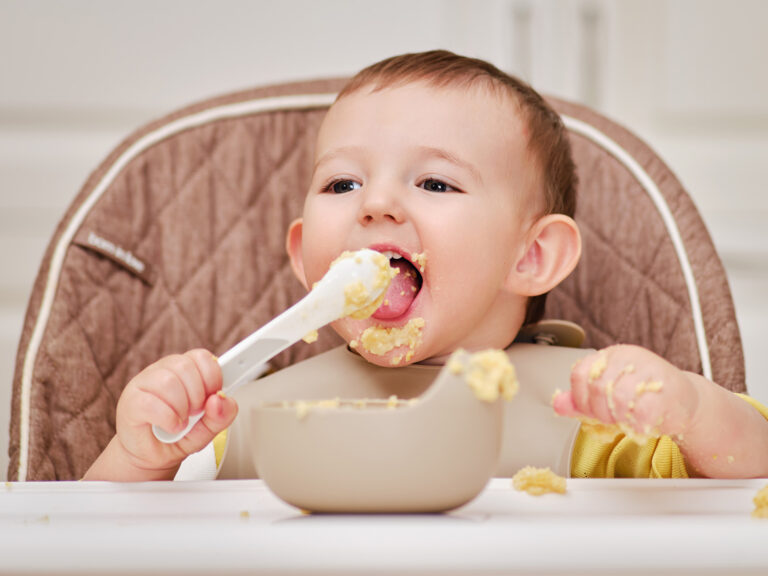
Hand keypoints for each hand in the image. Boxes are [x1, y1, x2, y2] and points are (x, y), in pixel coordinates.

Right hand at [113, 349, 237, 475]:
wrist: (149, 458)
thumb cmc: (177, 437)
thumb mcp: (207, 429)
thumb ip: (221, 415)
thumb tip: (221, 399)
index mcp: (184, 371)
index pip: (201, 357)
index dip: (213, 376)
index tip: (213, 396)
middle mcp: (163, 372)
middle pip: (185, 366)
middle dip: (198, 394)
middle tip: (195, 413)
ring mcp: (143, 384)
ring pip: (168, 382)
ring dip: (182, 407)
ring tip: (181, 421)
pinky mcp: (130, 402)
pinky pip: (151, 403)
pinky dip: (168, 419)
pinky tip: (171, 427)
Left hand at [552, 344, 700, 440]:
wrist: (684, 400)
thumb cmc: (642, 396)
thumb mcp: (608, 394)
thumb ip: (582, 399)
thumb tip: (557, 404)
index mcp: (611, 355)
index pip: (581, 373)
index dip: (580, 398)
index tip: (589, 410)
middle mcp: (630, 357)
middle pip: (598, 387)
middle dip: (600, 412)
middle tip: (611, 419)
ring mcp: (650, 370)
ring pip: (619, 398)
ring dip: (619, 418)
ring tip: (627, 420)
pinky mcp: (668, 388)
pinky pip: (642, 411)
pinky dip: (637, 425)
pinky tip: (641, 424)